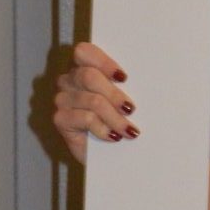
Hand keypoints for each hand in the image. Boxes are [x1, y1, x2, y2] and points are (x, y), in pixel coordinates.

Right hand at [53, 44, 137, 162]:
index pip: (84, 52)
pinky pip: (85, 118)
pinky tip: (113, 137)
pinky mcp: (60, 119)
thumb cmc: (118, 123)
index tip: (124, 78)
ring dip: (115, 118)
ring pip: (92, 101)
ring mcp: (63, 99)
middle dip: (114, 94)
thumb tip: (148, 79)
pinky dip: (103, 128)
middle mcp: (69, 80)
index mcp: (84, 68)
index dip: (103, 62)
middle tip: (131, 109)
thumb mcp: (124, 102)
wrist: (107, 157)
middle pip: (89, 76)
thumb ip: (125, 87)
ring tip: (130, 130)